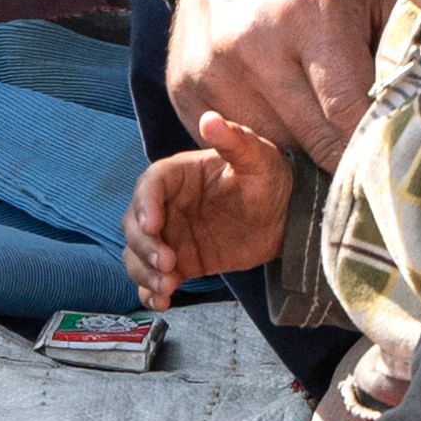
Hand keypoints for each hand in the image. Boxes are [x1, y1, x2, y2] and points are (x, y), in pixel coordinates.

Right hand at [126, 113, 293, 309]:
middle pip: (134, 223)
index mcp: (178, 174)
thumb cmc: (270, 179)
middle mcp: (166, 205)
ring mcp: (170, 235)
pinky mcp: (179, 262)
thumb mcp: (258, 158)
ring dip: (144, 272)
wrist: (286, 218)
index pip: (149, 184)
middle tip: (168, 263)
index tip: (154, 225)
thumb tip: (210, 119)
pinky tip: (163, 301)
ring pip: (137, 254)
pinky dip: (150, 292)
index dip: (144, 204)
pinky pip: (153, 279)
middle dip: (144, 245)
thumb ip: (234, 140)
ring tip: (168, 287)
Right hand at [165, 0, 383, 167]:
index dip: (377, 135)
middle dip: (346, 145)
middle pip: (314, 140)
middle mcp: (251, 43)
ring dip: (304, 139)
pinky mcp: (183, 83)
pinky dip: (263, 131)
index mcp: (308, 13)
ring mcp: (210, 66)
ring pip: (275, 146)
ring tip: (320, 105)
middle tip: (368, 135)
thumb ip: (411, 38)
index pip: (350, 114)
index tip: (395, 140)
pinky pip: (235, 139)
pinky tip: (281, 100)